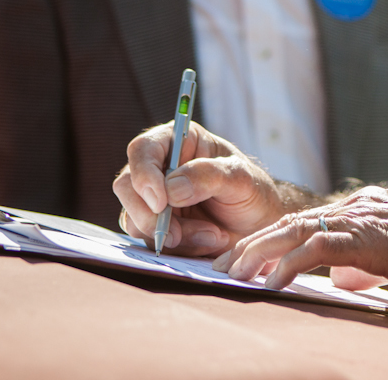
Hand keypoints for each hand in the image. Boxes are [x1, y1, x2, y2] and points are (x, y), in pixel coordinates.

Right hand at [112, 122, 284, 256]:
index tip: (160, 202)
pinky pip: (150, 240)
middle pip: (127, 187)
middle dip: (148, 215)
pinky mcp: (157, 226)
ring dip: (173, 234)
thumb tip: (170, 189)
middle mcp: (160, 167)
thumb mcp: (241, 178)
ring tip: (213, 234)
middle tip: (175, 234)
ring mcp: (155, 198)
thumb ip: (208, 176)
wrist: (260, 225)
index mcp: (178, 141)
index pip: (143, 149)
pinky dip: (178, 246)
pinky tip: (207, 240)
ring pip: (135, 219)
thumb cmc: (252, 192)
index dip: (144, 174)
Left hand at [211, 186, 387, 294]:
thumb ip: (364, 262)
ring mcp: (358, 221)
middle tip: (220, 266)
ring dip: (259, 253)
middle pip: (289, 222)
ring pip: (294, 231)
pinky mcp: (364, 239)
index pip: (304, 221)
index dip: (270, 238)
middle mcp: (353, 209)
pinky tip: (271, 283)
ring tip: (232, 274)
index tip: (243, 256)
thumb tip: (341, 280)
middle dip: (251, 244)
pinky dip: (288, 266)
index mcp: (360, 211)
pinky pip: (315, 250)